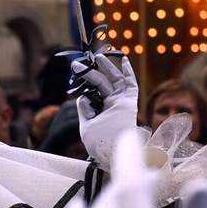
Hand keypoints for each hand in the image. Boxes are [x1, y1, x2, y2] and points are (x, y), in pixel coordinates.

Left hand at [73, 53, 138, 168]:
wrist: (112, 152)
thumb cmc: (99, 143)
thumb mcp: (86, 125)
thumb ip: (85, 109)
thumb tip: (84, 96)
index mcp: (103, 110)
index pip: (94, 91)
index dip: (85, 81)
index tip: (76, 71)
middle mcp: (114, 105)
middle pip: (104, 83)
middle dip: (95, 71)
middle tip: (84, 61)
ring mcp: (122, 103)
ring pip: (116, 80)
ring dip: (108, 67)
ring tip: (100, 55)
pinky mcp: (130, 103)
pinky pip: (130, 84)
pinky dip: (127, 72)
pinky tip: (123, 59)